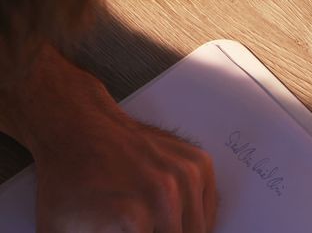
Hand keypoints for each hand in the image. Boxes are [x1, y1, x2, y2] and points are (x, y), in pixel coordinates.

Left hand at [0, 46, 216, 231]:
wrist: (75, 124)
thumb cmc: (67, 175)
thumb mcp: (66, 230)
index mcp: (138, 217)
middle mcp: (165, 192)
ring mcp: (183, 173)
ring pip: (201, 222)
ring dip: (191, 230)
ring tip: (174, 232)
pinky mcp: (193, 158)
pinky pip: (210, 195)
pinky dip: (203, 211)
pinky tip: (190, 220)